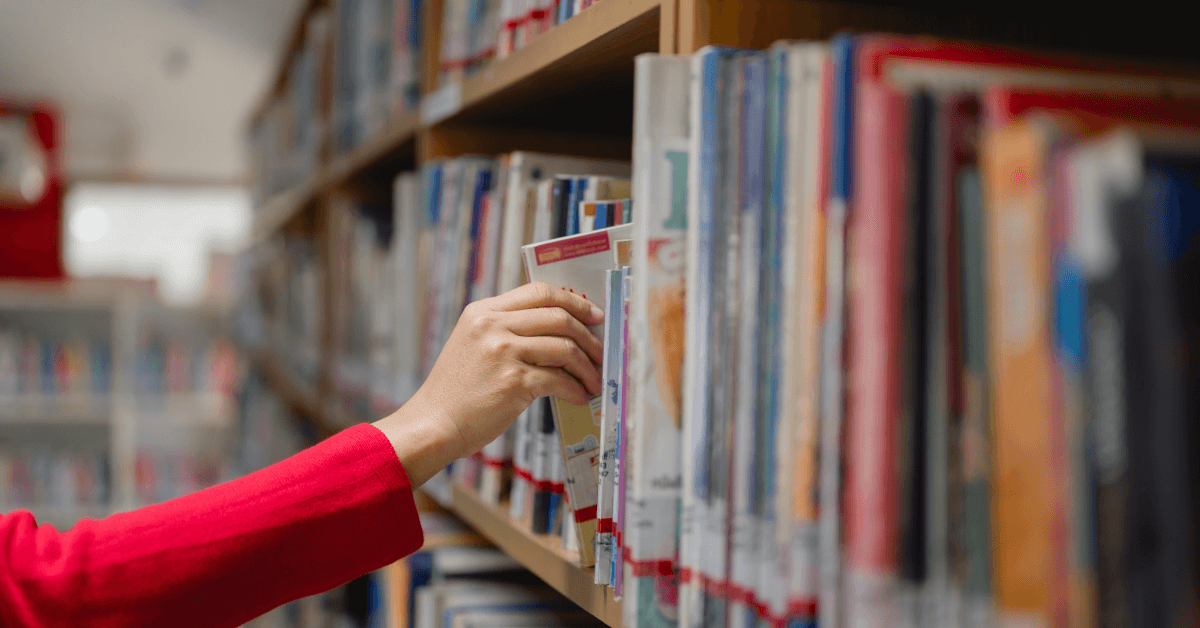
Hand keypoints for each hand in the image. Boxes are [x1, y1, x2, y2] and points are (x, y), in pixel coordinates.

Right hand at [373, 282, 604, 485]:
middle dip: (588, 335)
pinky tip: (579, 396)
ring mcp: (503, 352)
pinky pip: (559, 379)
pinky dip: (575, 389)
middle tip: (601, 350)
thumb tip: (559, 332)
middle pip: (558, 316)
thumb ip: (506, 330)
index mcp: (483, 311)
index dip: (573, 300)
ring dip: (587, 366)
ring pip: (564, 348)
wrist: (434, 423)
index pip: (538, 291)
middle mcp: (493, 325)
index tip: (593, 314)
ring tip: (594, 380)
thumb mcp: (473, 344)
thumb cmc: (457, 391)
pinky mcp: (513, 382)